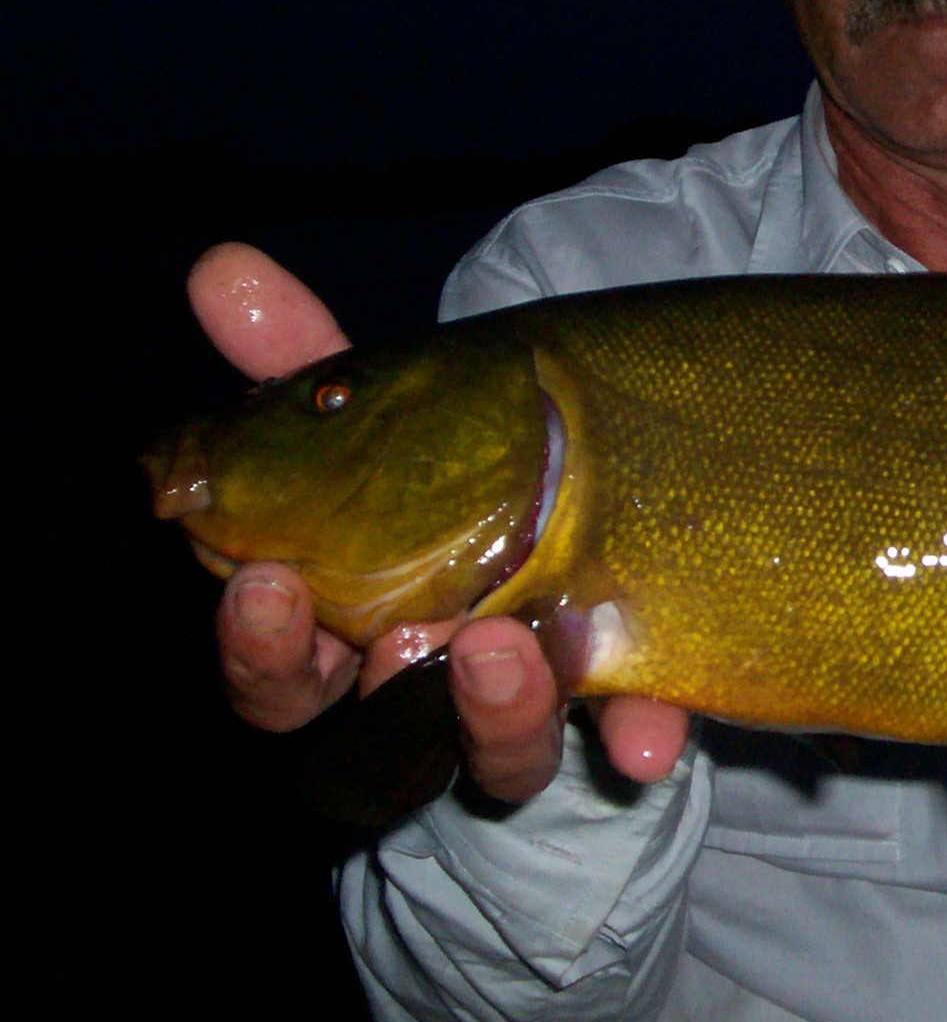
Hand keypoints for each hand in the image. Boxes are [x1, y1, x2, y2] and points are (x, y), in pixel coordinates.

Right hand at [198, 244, 688, 803]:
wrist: (591, 492)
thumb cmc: (445, 470)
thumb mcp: (382, 414)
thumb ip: (303, 360)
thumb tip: (223, 265)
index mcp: (341, 632)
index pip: (273, 672)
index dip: (257, 645)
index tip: (260, 585)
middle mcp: (426, 694)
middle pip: (379, 737)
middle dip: (385, 691)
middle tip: (402, 636)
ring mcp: (527, 711)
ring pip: (498, 755)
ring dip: (498, 712)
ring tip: (506, 645)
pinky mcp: (623, 711)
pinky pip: (630, 743)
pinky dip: (638, 734)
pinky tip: (648, 737)